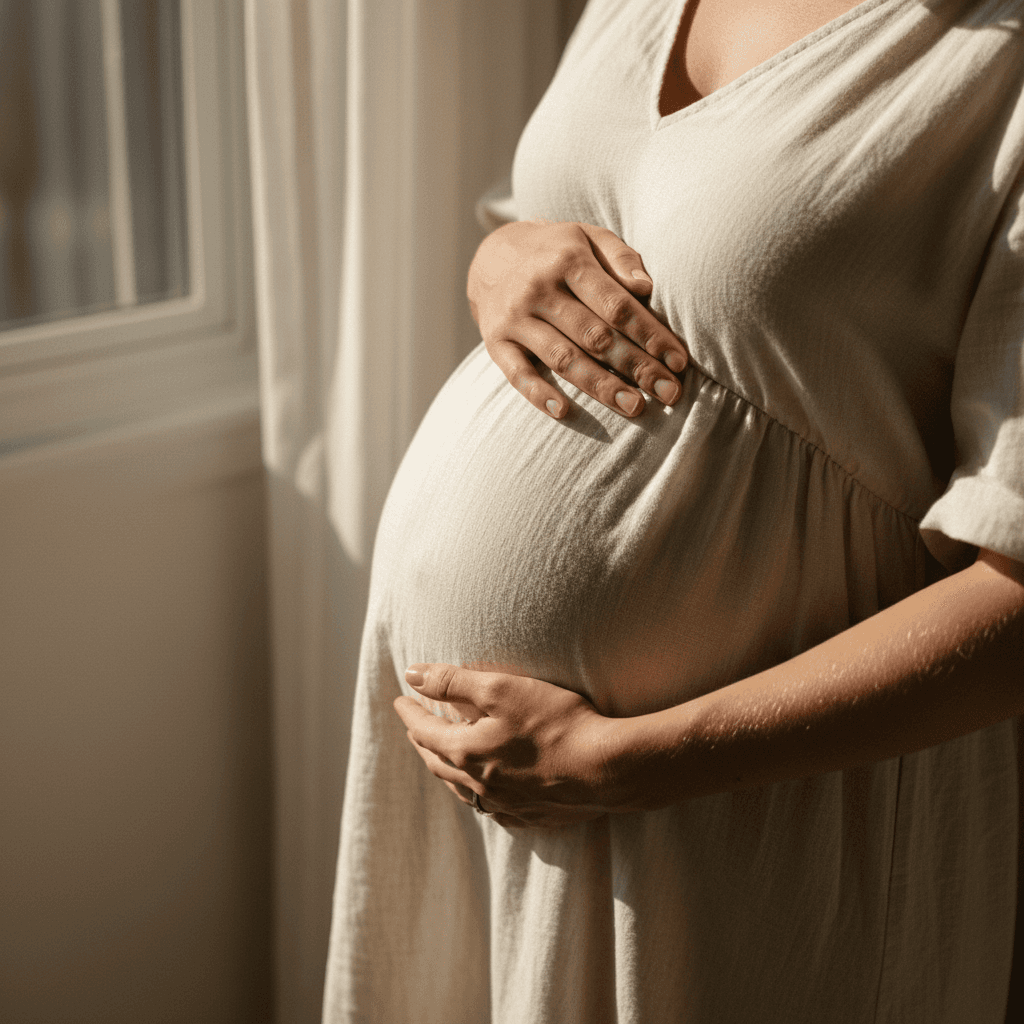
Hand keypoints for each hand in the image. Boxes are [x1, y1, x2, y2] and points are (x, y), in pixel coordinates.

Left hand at [393, 663, 617, 827]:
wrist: (605, 769)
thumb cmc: (554, 722)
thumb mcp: (500, 689)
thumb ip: (453, 681)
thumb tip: (412, 675)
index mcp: (466, 753)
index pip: (425, 731)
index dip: (410, 713)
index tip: (399, 700)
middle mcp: (479, 785)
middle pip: (438, 763)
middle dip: (422, 743)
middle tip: (414, 728)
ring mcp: (506, 804)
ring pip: (462, 790)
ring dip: (446, 771)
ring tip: (442, 758)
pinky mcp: (533, 816)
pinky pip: (493, 809)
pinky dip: (479, 795)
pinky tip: (486, 793)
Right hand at [467, 219, 688, 418]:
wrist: (493, 257)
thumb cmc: (558, 252)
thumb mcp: (590, 238)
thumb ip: (622, 258)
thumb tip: (647, 288)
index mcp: (568, 261)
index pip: (617, 305)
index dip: (650, 335)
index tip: (678, 362)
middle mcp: (539, 289)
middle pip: (595, 337)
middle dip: (636, 367)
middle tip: (669, 393)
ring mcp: (515, 318)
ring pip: (563, 359)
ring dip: (600, 386)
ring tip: (634, 407)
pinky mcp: (496, 342)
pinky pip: (517, 373)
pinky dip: (538, 394)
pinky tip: (564, 412)